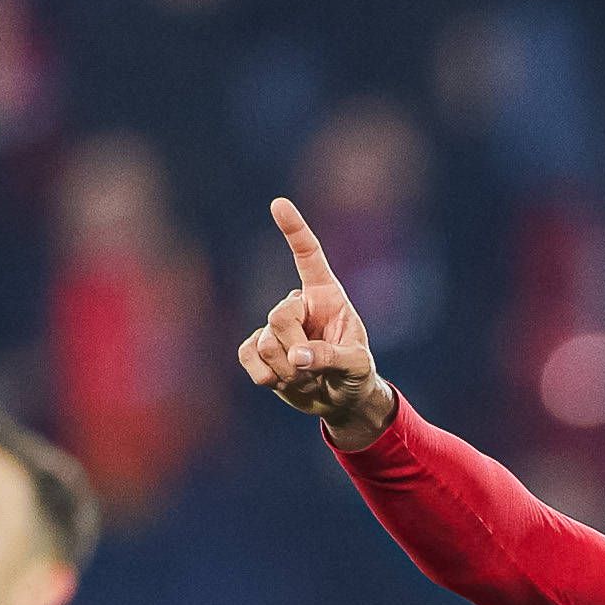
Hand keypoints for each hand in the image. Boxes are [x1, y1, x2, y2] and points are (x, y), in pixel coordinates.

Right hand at [238, 196, 393, 447]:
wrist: (340, 401)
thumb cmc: (356, 375)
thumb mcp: (357, 366)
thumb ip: (331, 357)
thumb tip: (296, 357)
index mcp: (326, 296)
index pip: (308, 256)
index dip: (294, 230)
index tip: (278, 203)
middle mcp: (298, 305)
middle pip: (279, 316)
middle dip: (294, 350)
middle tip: (312, 370)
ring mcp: (275, 327)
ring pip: (264, 342)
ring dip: (287, 371)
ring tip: (308, 377)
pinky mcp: (258, 349)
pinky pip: (248, 357)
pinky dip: (266, 376)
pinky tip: (282, 382)